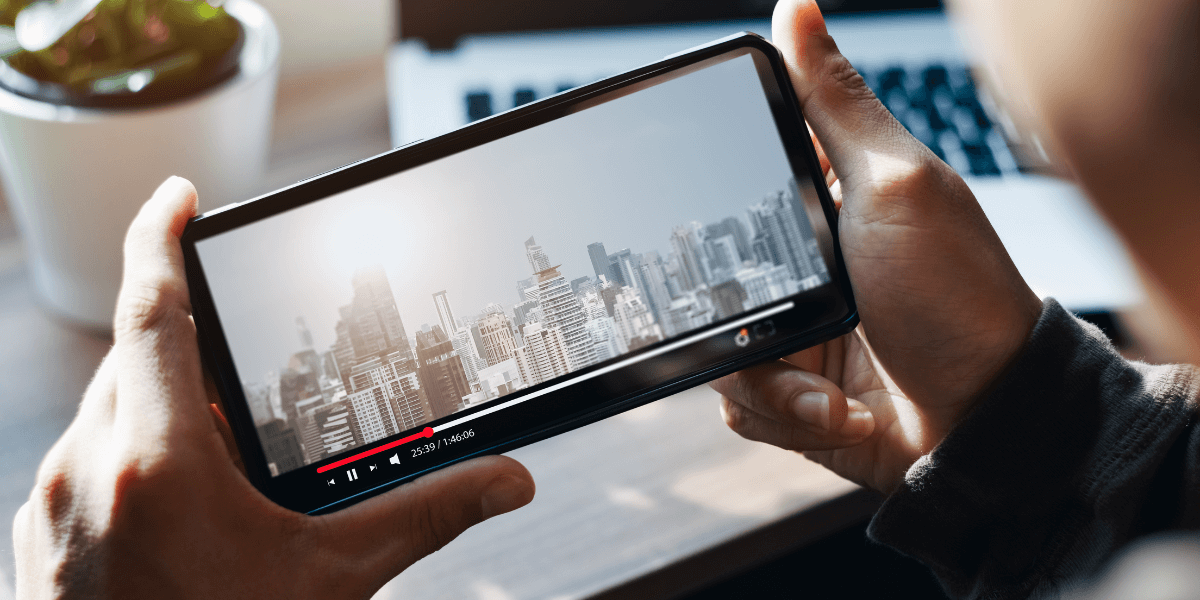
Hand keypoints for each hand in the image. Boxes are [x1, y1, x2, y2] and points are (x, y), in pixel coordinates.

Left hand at [13, 177, 535, 598]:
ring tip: (222, 441)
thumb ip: (425, 517)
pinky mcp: (41, 536)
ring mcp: (51, 505)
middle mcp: (87, 470)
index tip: (177, 195)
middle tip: (241, 355)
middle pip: (136, 359)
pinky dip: (132, 452)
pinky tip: (180, 498)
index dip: (160, 238)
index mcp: (157, 463)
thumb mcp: (334, 581)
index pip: (151, 313)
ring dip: (161, 405)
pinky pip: (86, 459)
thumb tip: (506, 481)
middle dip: (188, 343)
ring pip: (108, 410)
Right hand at [710, 0, 1042, 493]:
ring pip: (718, 351)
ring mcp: (798, 335)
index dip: (708, 205)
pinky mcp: (797, 396)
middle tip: (783, 327)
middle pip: (708, 282)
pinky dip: (788, 416)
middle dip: (739, 320)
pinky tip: (841, 415)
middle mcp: (803, 270)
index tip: (711, 230)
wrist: (987, 425)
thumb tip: (797, 6)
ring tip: (834, 393)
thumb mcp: (895, 184)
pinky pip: (743, 404)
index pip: (733, 188)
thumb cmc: (956, 297)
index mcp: (823, 209)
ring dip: (774, 381)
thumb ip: (835, 102)